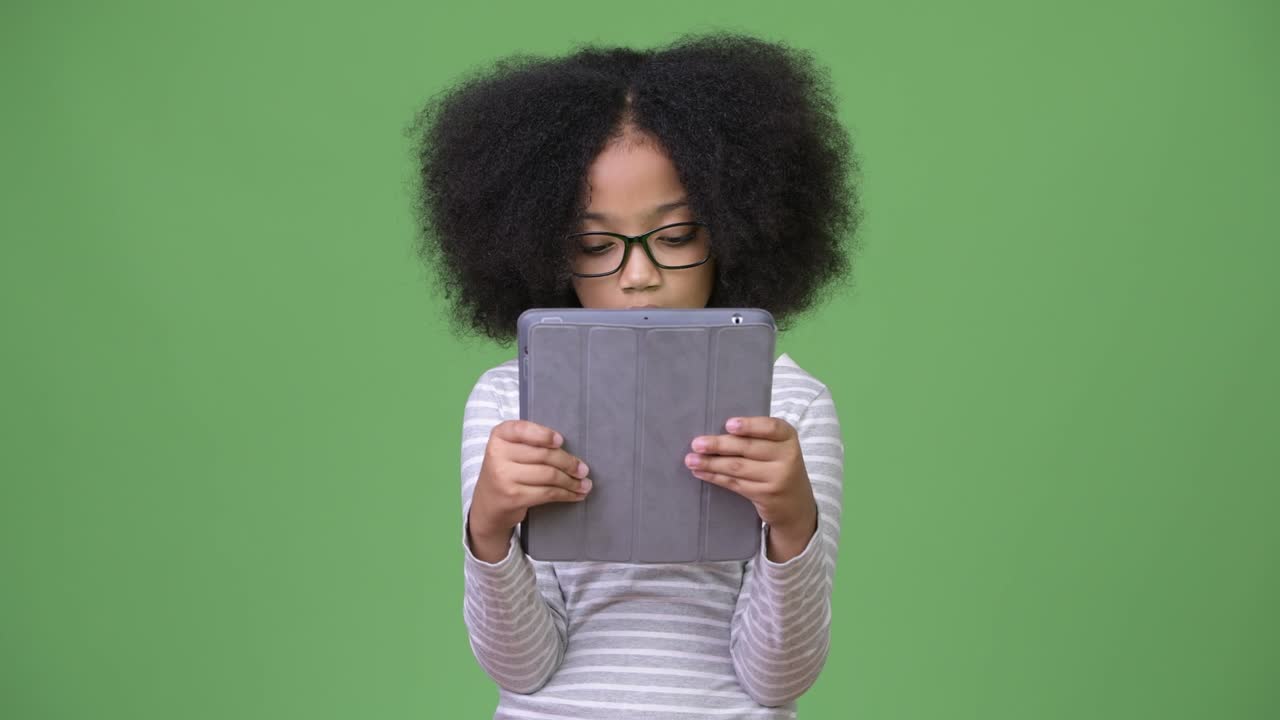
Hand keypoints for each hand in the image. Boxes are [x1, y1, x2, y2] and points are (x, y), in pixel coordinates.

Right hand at [467, 420, 591, 561]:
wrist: (488, 503)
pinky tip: (576, 494)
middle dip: (568, 463)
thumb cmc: (508, 470)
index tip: (561, 441)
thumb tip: (570, 449)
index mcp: (499, 436)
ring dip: (571, 481)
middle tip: (584, 469)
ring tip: (584, 484)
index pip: (523, 430)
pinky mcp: (513, 497)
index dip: (544, 435)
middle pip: (543, 455)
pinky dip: (565, 494)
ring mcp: (504, 477)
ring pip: (548, 475)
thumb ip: (531, 443)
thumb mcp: (511, 450)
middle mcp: (498, 454)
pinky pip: (547, 493)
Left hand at [686, 416, 817, 561]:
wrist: (796, 504)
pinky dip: (715, 477)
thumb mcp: (777, 447)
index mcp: (788, 437)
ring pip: (738, 467)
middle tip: (697, 444)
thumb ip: (757, 437)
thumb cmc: (778, 465)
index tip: (728, 425)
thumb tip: (715, 429)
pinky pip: (735, 483)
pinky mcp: (765, 495)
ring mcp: (777, 478)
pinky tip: (701, 472)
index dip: (749, 426)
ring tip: (691, 459)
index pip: (771, 427)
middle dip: (719, 445)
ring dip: (711, 463)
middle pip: (748, 448)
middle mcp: (787, 456)